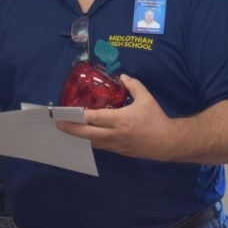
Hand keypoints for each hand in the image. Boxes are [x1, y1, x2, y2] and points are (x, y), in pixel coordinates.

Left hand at [56, 74, 176, 160]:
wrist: (167, 142)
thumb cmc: (156, 119)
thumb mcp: (146, 98)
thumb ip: (134, 86)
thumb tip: (124, 76)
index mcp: (120, 120)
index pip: (94, 118)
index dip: (80, 115)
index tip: (68, 112)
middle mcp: (114, 134)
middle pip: (88, 133)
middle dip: (72, 129)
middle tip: (59, 125)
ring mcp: (116, 145)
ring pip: (93, 142)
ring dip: (79, 137)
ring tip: (68, 131)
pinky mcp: (119, 151)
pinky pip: (101, 147)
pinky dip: (91, 142)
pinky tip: (86, 137)